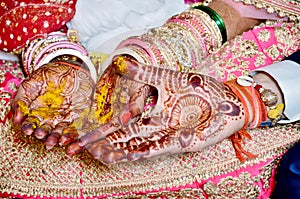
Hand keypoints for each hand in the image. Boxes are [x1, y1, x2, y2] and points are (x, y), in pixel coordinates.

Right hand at [12, 61, 94, 148]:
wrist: (68, 68)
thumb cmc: (46, 75)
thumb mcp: (31, 84)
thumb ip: (22, 99)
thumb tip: (17, 119)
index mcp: (36, 113)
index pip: (31, 124)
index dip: (29, 127)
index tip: (28, 129)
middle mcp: (49, 119)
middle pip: (45, 131)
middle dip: (43, 134)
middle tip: (41, 135)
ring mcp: (63, 119)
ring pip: (59, 132)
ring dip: (56, 138)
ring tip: (53, 142)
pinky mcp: (77, 117)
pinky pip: (74, 128)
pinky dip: (71, 135)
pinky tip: (67, 139)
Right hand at [67, 56, 251, 163]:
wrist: (225, 97)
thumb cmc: (197, 87)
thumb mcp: (165, 78)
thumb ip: (141, 75)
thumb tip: (119, 64)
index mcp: (149, 113)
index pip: (119, 123)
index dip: (100, 129)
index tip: (83, 132)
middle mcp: (154, 127)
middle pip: (122, 137)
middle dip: (101, 143)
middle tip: (76, 149)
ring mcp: (166, 134)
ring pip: (136, 144)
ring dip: (117, 150)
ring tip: (97, 155)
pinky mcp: (181, 140)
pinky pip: (157, 147)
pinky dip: (141, 150)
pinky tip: (126, 154)